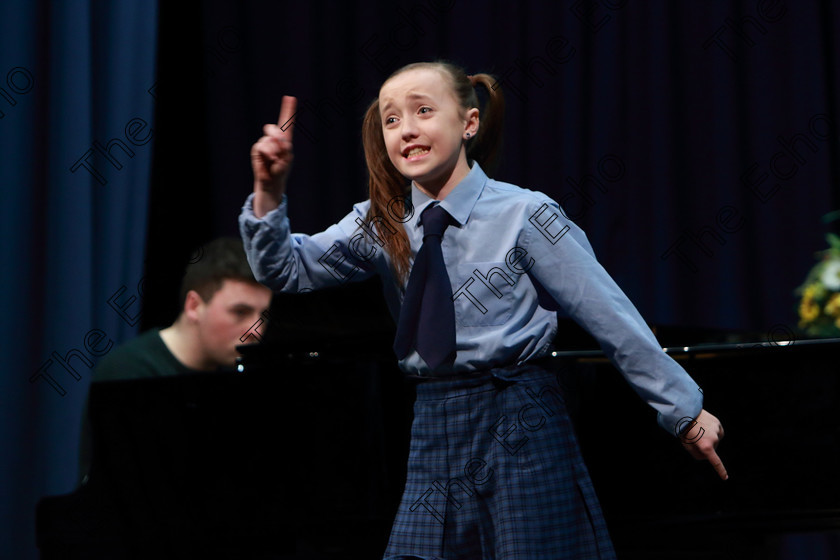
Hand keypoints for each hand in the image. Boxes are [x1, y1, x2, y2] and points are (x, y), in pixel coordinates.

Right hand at [251, 95, 295, 216]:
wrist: (272, 182)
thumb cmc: (282, 170)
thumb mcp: (287, 158)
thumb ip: (284, 146)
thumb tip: (276, 137)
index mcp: (285, 139)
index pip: (287, 122)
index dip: (288, 110)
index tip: (290, 97)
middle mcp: (274, 139)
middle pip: (275, 127)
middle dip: (277, 134)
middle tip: (281, 144)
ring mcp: (265, 143)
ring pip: (269, 140)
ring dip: (274, 151)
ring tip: (275, 161)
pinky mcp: (257, 149)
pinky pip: (262, 146)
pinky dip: (268, 153)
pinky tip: (269, 161)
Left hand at [679, 408, 727, 479]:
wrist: (686, 412)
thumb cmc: (684, 430)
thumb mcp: (687, 445)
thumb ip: (697, 454)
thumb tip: (706, 455)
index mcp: (705, 446)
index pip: (715, 462)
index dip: (720, 470)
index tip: (725, 477)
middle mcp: (714, 439)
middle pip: (711, 449)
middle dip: (705, 447)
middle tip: (694, 437)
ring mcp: (717, 431)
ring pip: (715, 440)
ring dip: (709, 438)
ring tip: (699, 430)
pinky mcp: (718, 424)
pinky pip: (717, 432)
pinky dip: (712, 432)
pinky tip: (705, 427)